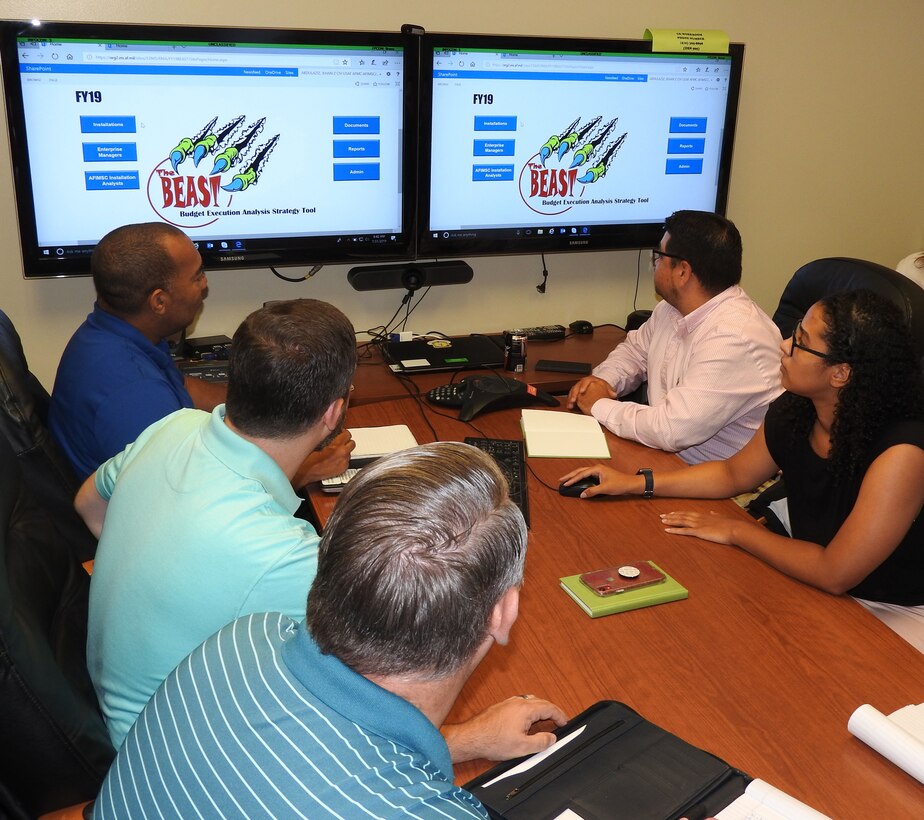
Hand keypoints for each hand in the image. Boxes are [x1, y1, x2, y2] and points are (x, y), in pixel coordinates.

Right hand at [292, 431, 355, 487]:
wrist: (305, 473)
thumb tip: (331, 432)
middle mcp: (342, 455)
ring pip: (349, 452)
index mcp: (336, 447)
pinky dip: (342, 459)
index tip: (339, 432)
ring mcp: (343, 464)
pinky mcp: (342, 470)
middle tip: (339, 441)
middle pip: (352, 443)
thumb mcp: (316, 443)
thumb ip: (327, 436)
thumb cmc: (308, 460)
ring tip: (335, 451)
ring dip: (344, 450)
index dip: (343, 432)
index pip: (347, 434)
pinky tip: (334, 458)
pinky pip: (346, 461)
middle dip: (346, 441)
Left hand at [441, 695, 567, 762]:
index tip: (566, 723)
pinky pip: (522, 704)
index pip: (549, 708)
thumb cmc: (493, 741)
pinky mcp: (502, 707)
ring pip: (531, 702)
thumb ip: (541, 742)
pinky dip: (531, 710)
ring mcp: (509, 703)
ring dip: (541, 710)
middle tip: (559, 722)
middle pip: (541, 702)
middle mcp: (518, 702)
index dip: (560, 715)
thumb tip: (552, 737)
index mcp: (525, 709)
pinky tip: (528, 721)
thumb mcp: (522, 747)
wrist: (473, 737)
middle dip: (552, 712)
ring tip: (546, 721)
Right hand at [559, 465, 639, 497]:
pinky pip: (587, 475)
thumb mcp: (605, 488)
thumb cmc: (620, 483)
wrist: (630, 484)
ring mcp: (599, 471)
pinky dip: (581, 478)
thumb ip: (592, 491)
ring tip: (567, 480)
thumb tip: (582, 494)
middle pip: (580, 471)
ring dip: (575, 476)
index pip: (581, 474)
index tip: (565, 483)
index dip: (572, 479)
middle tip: (561, 479)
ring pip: (583, 472)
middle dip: (570, 475)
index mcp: (597, 469)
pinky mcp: (600, 475)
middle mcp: (597, 468)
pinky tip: (578, 481)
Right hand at [566, 375, 614, 413]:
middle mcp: (583, 382)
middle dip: (574, 394)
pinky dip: (570, 401)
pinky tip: (570, 406)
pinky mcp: (576, 392)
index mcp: (590, 379)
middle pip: (576, 387)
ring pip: (572, 391)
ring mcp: (579, 387)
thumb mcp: (606, 387)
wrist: (598, 386)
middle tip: (573, 400)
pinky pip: (571, 395)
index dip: (583, 386)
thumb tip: (614, 394)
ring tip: (570, 404)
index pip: (585, 381)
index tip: (582, 392)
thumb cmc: (602, 386)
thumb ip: (610, 391)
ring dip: (571, 398)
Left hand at [660, 510, 753, 544]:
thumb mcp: (722, 517)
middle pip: (682, 516)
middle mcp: (699, 518)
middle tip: (662, 516)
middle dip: (671, 516)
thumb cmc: (731, 525)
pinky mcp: (699, 532)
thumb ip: (716, 515)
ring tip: (662, 521)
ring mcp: (698, 524)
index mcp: (705, 515)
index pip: (689, 513)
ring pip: (681, 521)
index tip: (672, 512)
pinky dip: (674, 530)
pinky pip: (684, 531)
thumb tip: (712, 512)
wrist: (736, 529)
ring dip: (671, 521)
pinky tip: (667, 530)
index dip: (679, 513)